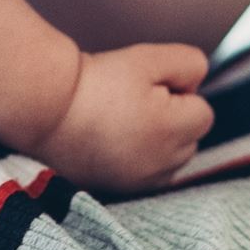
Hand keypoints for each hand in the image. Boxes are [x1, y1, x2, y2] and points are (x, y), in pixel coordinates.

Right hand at [37, 43, 213, 191]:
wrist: (46, 110)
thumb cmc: (97, 82)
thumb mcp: (149, 58)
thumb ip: (189, 64)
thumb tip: (197, 84)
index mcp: (173, 132)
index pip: (203, 112)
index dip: (179, 92)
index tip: (148, 86)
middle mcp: (162, 165)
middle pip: (190, 138)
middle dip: (173, 118)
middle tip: (133, 101)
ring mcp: (140, 183)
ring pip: (171, 159)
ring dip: (159, 141)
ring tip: (121, 121)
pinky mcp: (119, 191)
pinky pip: (147, 175)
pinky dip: (139, 159)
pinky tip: (113, 141)